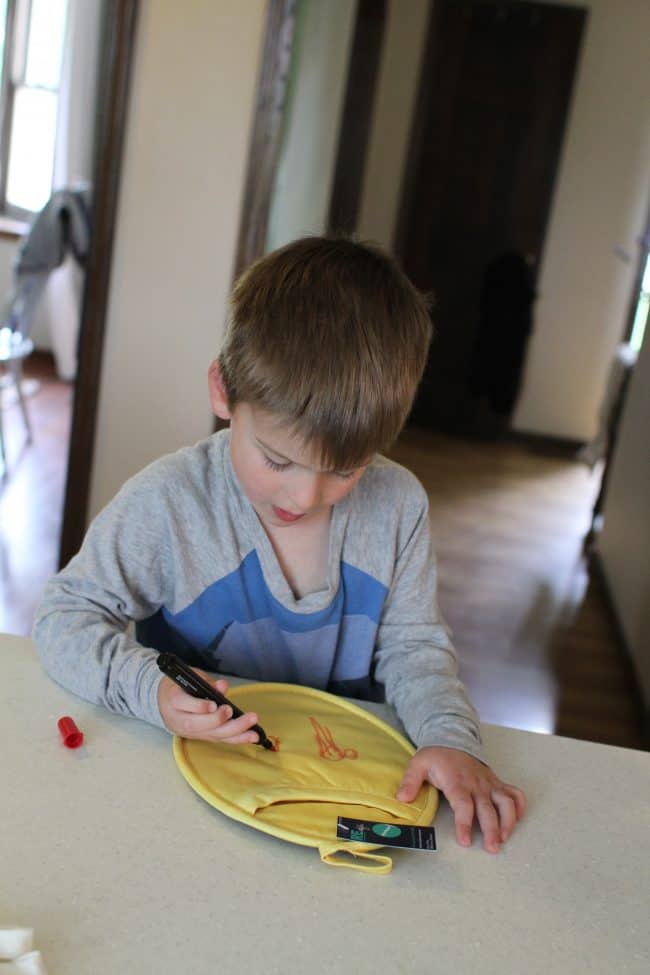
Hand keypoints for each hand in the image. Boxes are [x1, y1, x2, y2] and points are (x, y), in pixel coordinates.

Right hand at [157, 670, 260, 743]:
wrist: (164, 702)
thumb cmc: (180, 685)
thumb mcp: (190, 677)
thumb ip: (206, 682)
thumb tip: (223, 686)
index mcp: (173, 700)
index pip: (182, 704)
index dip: (198, 706)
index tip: (213, 704)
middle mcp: (179, 719)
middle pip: (196, 724)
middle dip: (217, 720)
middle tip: (232, 711)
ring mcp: (189, 731)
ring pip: (209, 735)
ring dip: (234, 732)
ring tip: (252, 730)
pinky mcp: (200, 736)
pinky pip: (218, 739)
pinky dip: (236, 738)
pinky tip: (251, 736)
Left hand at [396, 746, 525, 852]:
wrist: (453, 739)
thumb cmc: (436, 756)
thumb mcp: (418, 764)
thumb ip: (410, 782)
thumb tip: (402, 799)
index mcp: (457, 782)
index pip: (464, 805)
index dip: (465, 823)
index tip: (465, 841)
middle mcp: (476, 784)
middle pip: (488, 808)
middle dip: (491, 829)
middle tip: (492, 848)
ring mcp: (489, 784)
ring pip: (506, 802)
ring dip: (508, 820)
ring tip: (504, 838)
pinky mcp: (497, 783)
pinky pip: (514, 793)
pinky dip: (519, 807)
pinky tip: (517, 821)